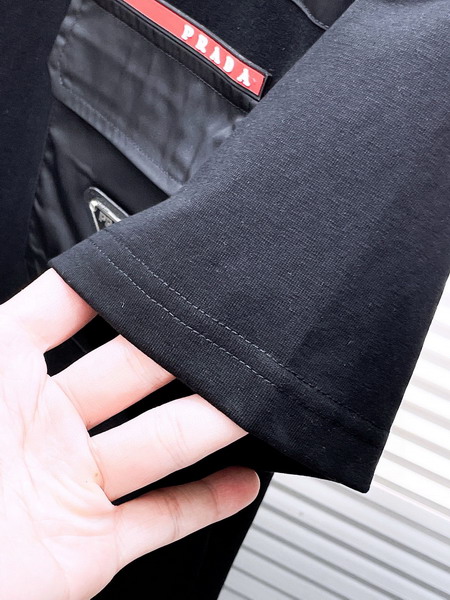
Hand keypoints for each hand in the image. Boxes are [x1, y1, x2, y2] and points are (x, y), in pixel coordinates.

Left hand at [0, 269, 258, 599]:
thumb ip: (14, 324)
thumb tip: (58, 278)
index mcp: (8, 383)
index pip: (68, 316)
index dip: (114, 293)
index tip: (162, 274)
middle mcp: (47, 431)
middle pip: (134, 376)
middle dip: (181, 352)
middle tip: (221, 335)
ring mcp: (74, 488)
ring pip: (161, 443)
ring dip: (210, 422)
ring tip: (249, 400)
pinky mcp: (93, 546)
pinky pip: (163, 519)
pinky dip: (208, 502)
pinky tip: (241, 480)